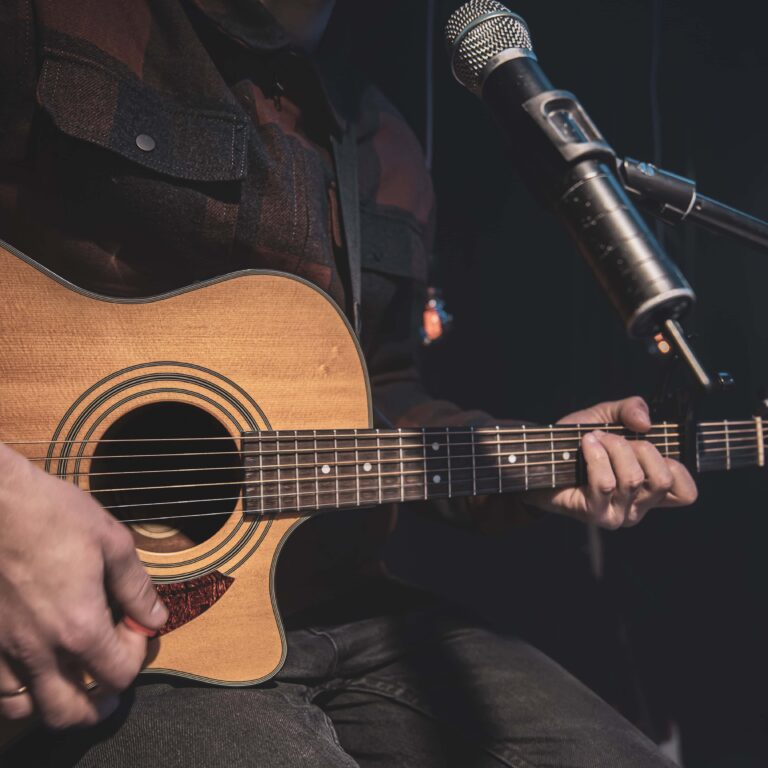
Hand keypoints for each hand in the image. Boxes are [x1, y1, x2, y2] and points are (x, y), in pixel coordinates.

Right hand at [0, 443, 167, 727]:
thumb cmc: (52, 514)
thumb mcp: (111, 541)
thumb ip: (136, 587)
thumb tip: (156, 617)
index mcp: (79, 626)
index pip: (118, 674)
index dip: (137, 657)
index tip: (136, 630)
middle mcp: (38, 650)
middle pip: (69, 713)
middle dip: (98, 706)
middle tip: (110, 688)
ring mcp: (1, 650)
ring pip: (26, 710)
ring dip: (55, 704)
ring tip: (71, 684)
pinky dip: (19, 692)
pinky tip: (33, 669)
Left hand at [525, 396, 697, 528]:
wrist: (537, 459)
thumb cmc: (575, 443)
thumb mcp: (607, 416)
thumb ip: (631, 410)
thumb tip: (646, 423)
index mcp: (649, 490)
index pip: (686, 493)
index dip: (676, 466)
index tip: (648, 445)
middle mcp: (638, 507)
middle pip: (661, 478)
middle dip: (639, 447)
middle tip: (613, 437)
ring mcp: (617, 515)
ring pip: (632, 478)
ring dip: (612, 447)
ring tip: (594, 438)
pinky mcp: (595, 514)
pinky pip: (605, 483)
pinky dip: (595, 455)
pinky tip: (585, 444)